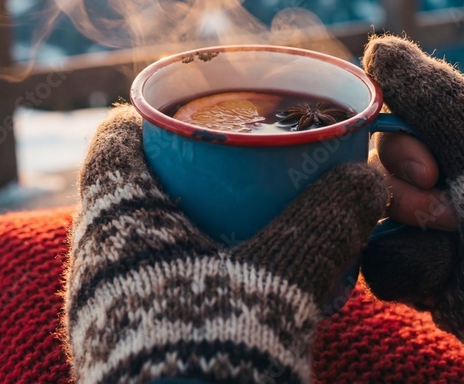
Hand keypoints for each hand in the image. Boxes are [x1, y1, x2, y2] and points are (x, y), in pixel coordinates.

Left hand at [65, 106, 386, 383]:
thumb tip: (370, 179)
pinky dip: (197, 277)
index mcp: (113, 221)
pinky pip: (158, 290)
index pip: (116, 140)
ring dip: (199, 230)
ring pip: (149, 243)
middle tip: (249, 173)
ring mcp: (103, 310)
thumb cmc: (218, 345)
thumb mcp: (283, 274)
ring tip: (257, 233)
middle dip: (194, 176)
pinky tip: (243, 291)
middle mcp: (94, 261)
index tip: (202, 115)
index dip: (155, 117)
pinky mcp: (124, 349)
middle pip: (139, 190)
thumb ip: (327, 221)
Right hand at [359, 36, 463, 383]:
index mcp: (449, 139)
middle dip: (409, 197)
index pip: (385, 129)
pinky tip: (449, 274)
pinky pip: (382, 268)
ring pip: (370, 222)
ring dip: (417, 233)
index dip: (396, 149)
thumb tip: (376, 48)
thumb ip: (427, 88)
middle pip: (370, 176)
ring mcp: (419, 230)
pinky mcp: (416, 276)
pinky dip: (418, 270)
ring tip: (460, 245)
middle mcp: (430, 182)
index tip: (430, 168)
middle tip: (449, 210)